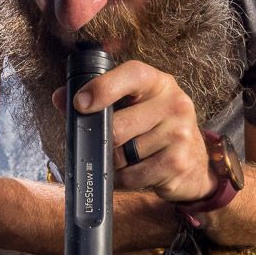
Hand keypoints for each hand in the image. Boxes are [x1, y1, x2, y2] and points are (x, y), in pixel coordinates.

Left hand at [51, 60, 216, 203]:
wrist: (196, 163)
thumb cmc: (154, 129)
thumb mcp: (132, 107)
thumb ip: (97, 100)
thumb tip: (59, 98)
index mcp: (159, 83)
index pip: (132, 75)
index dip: (103, 87)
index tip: (79, 103)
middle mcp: (174, 103)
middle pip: (118, 126)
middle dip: (101, 140)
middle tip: (98, 143)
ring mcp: (179, 134)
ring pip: (122, 154)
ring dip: (111, 162)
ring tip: (121, 158)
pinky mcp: (176, 163)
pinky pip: (131, 176)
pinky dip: (121, 179)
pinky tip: (129, 173)